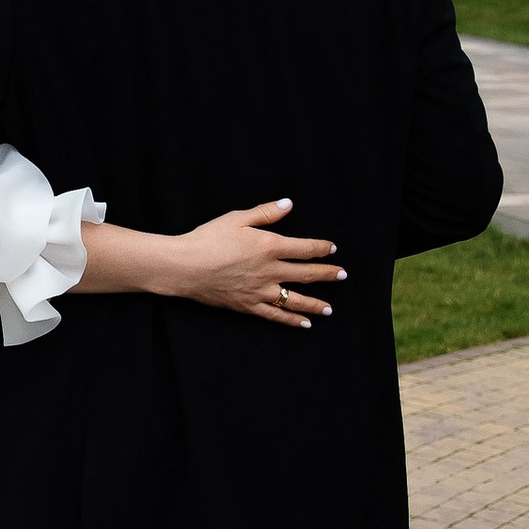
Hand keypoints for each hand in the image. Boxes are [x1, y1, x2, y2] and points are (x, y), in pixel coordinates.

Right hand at [161, 199, 344, 321]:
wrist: (185, 266)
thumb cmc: (208, 239)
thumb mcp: (237, 218)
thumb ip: (266, 213)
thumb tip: (288, 204)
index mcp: (269, 246)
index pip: (304, 248)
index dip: (321, 248)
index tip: (332, 249)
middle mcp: (270, 270)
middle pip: (306, 274)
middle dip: (327, 274)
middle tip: (342, 275)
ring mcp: (260, 290)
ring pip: (295, 299)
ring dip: (315, 303)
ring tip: (329, 309)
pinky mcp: (248, 305)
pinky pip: (275, 315)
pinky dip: (291, 320)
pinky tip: (303, 324)